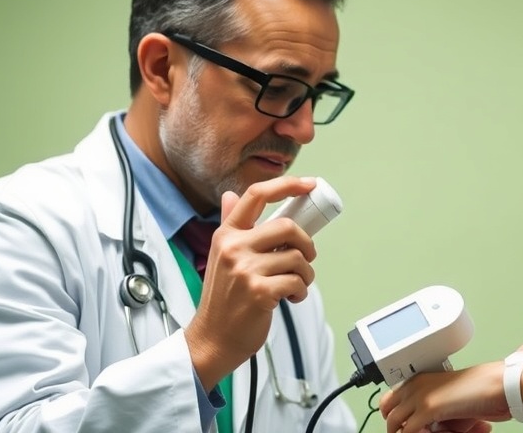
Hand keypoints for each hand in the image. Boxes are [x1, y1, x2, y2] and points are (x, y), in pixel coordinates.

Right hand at [185, 176, 318, 388]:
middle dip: (306, 244)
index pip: (256, 195)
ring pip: (298, 257)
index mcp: (227, 234)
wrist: (213, 338)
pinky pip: (297, 281)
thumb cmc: (223, 299)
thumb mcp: (221, 256)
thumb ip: (230, 225)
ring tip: (294, 285)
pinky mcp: (259, 291)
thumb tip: (230, 195)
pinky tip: (290, 298)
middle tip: (306, 258)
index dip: (287, 184)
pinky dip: (301, 291)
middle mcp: (233, 247)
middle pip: (288, 227)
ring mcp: (245, 269)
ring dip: (305, 274)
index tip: (309, 184)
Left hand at [380, 363, 508, 432]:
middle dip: (394, 426)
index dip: (393, 415)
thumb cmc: (481, 391)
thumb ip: (432, 412)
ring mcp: (419, 395)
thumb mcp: (449, 400)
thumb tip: (425, 427)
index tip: (403, 428)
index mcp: (419, 379)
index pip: (390, 399)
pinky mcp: (427, 408)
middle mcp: (416, 384)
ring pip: (393, 423)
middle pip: (385, 409)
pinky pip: (407, 432)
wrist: (497, 385)